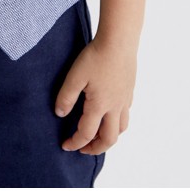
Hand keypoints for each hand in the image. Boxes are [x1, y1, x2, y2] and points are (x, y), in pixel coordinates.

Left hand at [54, 38, 136, 154]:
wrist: (119, 41)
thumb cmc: (96, 56)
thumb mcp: (75, 76)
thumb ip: (66, 97)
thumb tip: (60, 114)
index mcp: (100, 105)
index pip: (87, 134)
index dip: (75, 143)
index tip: (65, 145)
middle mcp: (115, 107)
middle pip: (109, 139)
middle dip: (95, 148)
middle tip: (83, 149)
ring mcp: (125, 99)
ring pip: (121, 128)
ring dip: (109, 137)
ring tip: (97, 136)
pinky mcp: (129, 90)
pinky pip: (126, 114)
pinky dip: (117, 122)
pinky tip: (109, 114)